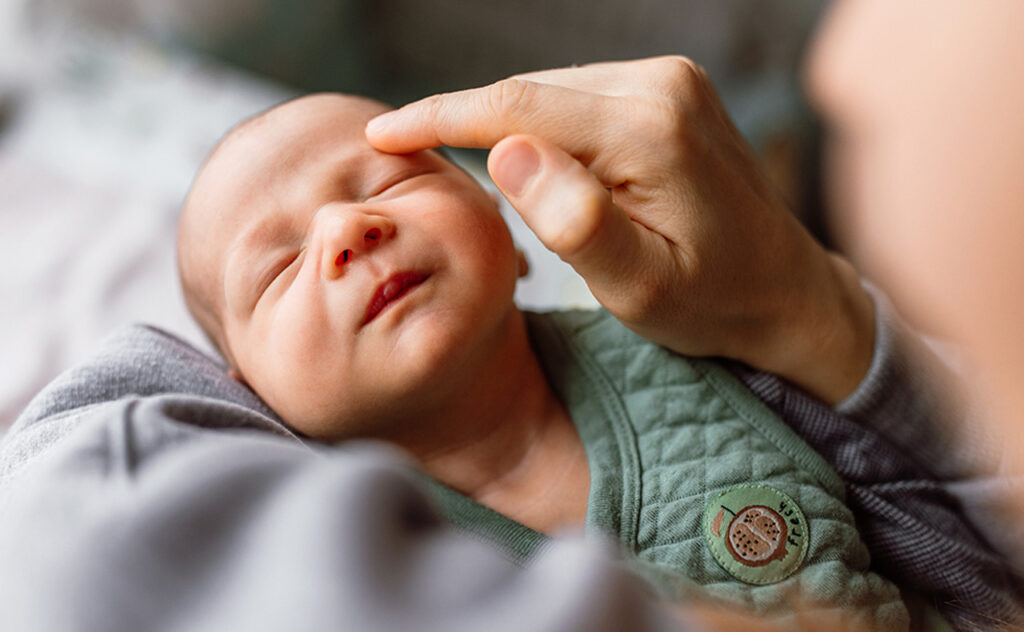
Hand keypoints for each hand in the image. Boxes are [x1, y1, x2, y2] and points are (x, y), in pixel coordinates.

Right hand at [366, 57, 873, 403]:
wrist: (785, 290)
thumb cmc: (713, 303)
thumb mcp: (641, 288)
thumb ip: (577, 223)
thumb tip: (507, 153)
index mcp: (651, 132)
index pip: (518, 107)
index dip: (441, 117)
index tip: (383, 133)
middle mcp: (663, 85)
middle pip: (531, 93)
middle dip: (464, 121)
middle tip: (404, 153)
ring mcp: (671, 80)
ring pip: (551, 92)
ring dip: (504, 126)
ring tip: (462, 166)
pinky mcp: (671, 89)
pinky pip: (581, 96)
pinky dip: (542, 124)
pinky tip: (526, 159)